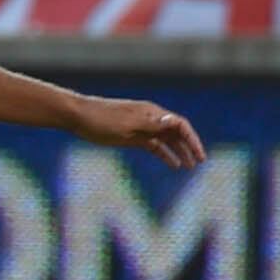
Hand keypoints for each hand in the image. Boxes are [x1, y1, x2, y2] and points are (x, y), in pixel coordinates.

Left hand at [70, 98, 205, 167]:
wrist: (78, 117)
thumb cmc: (102, 119)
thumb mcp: (128, 125)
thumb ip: (152, 125)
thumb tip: (176, 121)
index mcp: (151, 113)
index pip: (180, 125)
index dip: (192, 140)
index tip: (200, 155)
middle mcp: (150, 119)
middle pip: (176, 132)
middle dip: (189, 146)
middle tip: (200, 162)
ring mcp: (141, 128)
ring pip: (166, 140)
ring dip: (179, 152)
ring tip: (189, 166)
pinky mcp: (132, 136)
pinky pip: (154, 145)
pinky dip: (164, 154)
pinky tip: (173, 164)